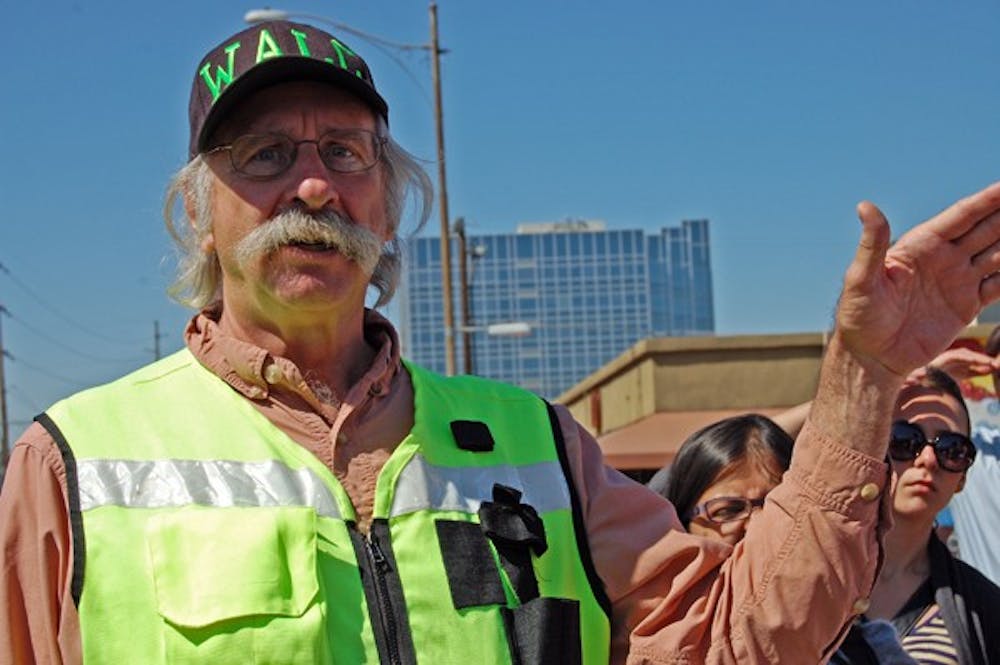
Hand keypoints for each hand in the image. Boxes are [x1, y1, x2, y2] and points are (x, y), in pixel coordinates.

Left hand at [835, 181, 999, 376]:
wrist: (872, 356)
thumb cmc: (859, 316)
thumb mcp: (861, 279)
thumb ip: (872, 244)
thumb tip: (865, 205)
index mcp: (921, 245)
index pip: (962, 216)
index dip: (987, 200)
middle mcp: (944, 258)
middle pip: (987, 229)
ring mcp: (958, 280)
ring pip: (999, 253)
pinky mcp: (967, 305)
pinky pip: (999, 285)